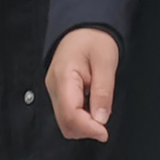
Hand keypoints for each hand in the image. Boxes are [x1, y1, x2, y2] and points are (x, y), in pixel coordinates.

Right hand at [48, 28, 118, 142]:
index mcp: (63, 77)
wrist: (84, 27)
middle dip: (85, 129)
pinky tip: (94, 107)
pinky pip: (67, 112)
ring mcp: (54, 90)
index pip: (70, 114)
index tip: (105, 133)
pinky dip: (81, 117)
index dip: (88, 128)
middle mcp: (54, 87)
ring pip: (65, 121)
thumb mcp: (106, 62)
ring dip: (84, 125)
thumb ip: (103, 91)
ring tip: (101, 112)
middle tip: (105, 125)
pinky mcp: (59, 91)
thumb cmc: (95, 39)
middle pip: (65, 123)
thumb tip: (100, 119)